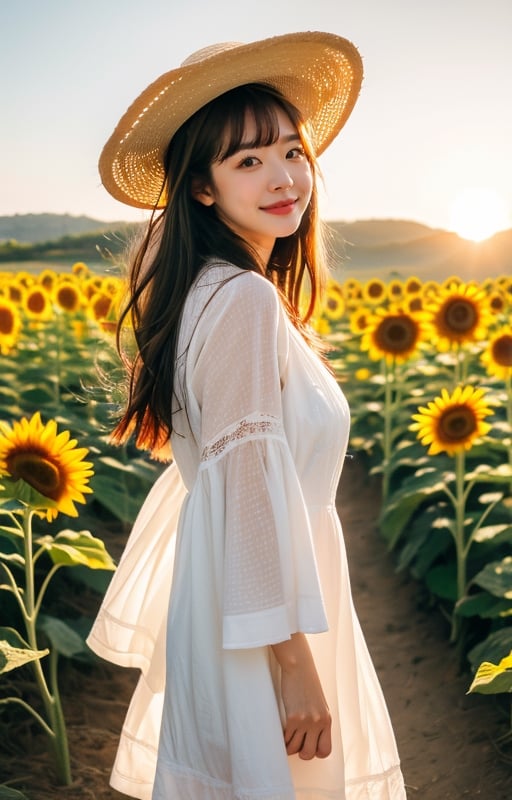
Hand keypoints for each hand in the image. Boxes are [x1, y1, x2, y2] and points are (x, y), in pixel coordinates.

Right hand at [271, 633, 331, 759]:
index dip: (316, 752)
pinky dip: (282, 740)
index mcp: (327, 720)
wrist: (299, 667)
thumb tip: (311, 736)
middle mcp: (318, 723)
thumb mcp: (319, 704)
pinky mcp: (293, 718)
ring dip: (289, 747)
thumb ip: (318, 720)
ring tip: (287, 740)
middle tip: (296, 745)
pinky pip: (286, 739)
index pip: (326, 750)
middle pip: (310, 753)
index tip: (308, 746)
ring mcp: (305, 721)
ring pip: (295, 748)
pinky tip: (282, 733)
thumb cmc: (308, 683)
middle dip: (301, 753)